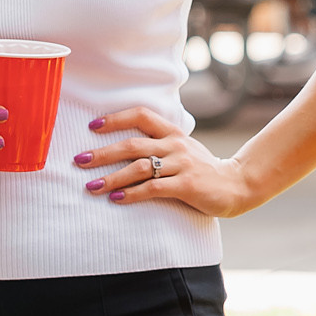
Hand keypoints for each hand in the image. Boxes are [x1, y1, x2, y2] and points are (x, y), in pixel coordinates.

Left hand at [75, 107, 261, 217]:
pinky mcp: (186, 185)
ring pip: (139, 167)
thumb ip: (160, 145)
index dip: (115, 119)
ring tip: (92, 186)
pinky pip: (153, 188)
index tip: (92, 126)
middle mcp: (175, 145)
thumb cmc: (204, 170)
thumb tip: (125, 147)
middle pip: (132, 144)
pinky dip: (132, 194)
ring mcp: (182, 164)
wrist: (236, 185)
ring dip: (112, 178)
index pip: (141, 115)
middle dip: (102, 152)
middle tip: (79, 160)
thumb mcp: (183, 150)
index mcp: (173, 133)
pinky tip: (116, 199)